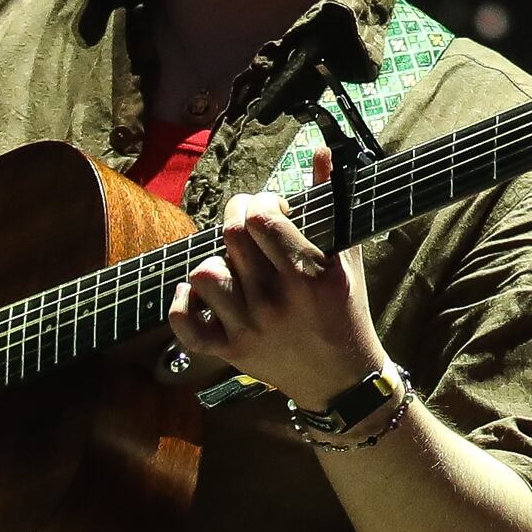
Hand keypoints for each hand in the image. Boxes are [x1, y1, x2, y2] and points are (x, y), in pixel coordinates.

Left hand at [166, 188, 380, 412]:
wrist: (343, 380)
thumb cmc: (346, 309)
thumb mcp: (348, 256)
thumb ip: (332, 200)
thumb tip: (320, 150)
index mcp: (308, 273)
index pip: (262, 217)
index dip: (261, 202)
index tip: (272, 209)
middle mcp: (275, 300)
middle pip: (231, 236)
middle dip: (235, 217)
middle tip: (247, 224)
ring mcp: (249, 328)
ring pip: (204, 275)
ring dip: (214, 262)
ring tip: (232, 265)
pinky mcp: (230, 353)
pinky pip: (186, 325)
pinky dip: (183, 306)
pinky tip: (199, 296)